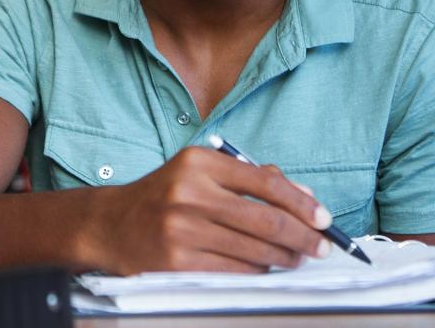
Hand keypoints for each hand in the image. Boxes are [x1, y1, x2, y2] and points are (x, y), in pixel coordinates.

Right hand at [81, 146, 332, 274]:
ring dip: (285, 258)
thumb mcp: (200, 173)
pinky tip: (264, 267)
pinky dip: (258, 271)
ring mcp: (181, 229)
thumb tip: (304, 198)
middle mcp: (189, 193)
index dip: (301, 203)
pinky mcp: (177, 261)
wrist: (110, 225)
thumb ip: (250, 179)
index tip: (323, 218)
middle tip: (320, 245)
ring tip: (295, 257)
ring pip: (255, 250)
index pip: (265, 182)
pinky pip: (235, 271)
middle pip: (266, 220)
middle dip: (303, 237)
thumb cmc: (164, 196)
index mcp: (198, 163)